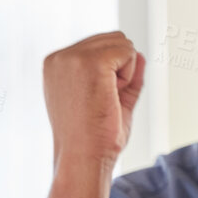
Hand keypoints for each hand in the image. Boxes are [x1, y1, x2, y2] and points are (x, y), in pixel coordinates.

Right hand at [42, 32, 144, 175]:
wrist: (83, 157)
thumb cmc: (95, 138)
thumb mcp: (113, 101)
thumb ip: (126, 77)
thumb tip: (140, 54)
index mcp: (57, 65)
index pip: (101, 46)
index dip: (114, 73)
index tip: (98, 99)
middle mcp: (59, 57)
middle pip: (114, 39)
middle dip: (122, 69)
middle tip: (105, 99)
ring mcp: (71, 57)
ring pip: (122, 43)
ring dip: (125, 72)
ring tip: (106, 98)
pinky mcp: (87, 62)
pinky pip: (127, 52)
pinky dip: (128, 76)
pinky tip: (110, 96)